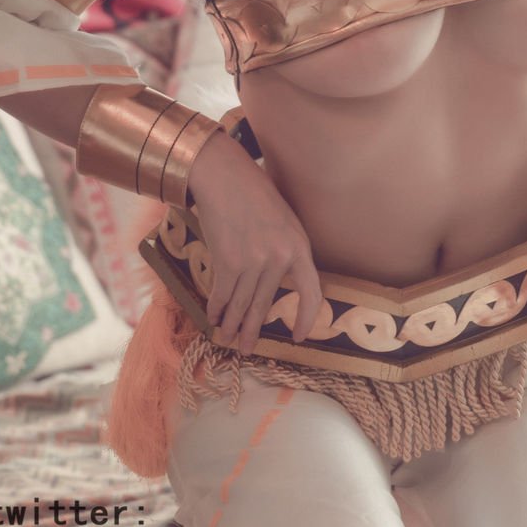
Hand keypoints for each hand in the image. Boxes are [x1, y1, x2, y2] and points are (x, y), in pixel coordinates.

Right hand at [186, 132, 323, 354]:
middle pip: (265, 305)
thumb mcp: (285, 221)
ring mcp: (254, 261)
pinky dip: (216, 308)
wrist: (225, 176)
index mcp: (300, 248)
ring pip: (241, 303)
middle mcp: (279, 258)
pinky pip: (223, 294)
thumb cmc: (254, 195)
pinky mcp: (228, 261)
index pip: (312, 294)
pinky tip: (213, 318)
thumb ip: (287, 251)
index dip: (307, 318)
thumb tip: (282, 283)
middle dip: (253, 331)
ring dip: (231, 324)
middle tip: (247, 350)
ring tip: (227, 338)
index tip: (299, 336)